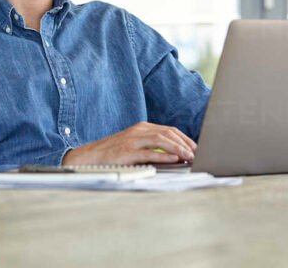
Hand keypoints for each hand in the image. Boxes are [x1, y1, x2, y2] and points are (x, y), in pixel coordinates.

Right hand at [61, 121, 196, 165]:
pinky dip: (164, 156)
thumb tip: (175, 155)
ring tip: (190, 156)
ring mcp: (132, 140)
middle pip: (168, 133)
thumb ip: (152, 147)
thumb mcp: (134, 145)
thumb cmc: (113, 154)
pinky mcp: (127, 152)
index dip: (185, 138)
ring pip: (161, 140)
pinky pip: (149, 153)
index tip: (196, 148)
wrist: (89, 158)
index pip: (169, 130)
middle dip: (185, 143)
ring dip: (178, 148)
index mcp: (142, 128)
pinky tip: (175, 160)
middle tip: (197, 153)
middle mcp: (139, 131)